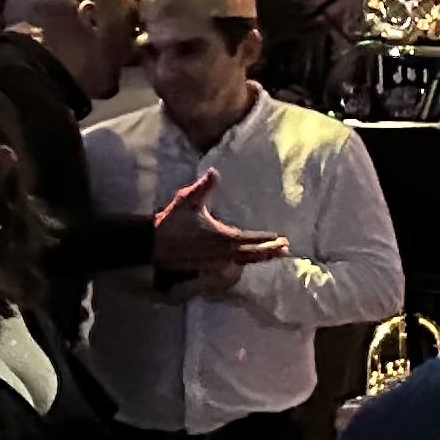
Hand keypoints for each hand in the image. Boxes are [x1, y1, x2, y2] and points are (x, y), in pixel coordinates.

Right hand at [150, 174, 283, 277]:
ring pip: (243, 262)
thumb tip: (214, 171)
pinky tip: (252, 262)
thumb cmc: (171, 221)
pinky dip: (244, 265)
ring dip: (260, 259)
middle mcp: (221, 252)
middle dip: (269, 251)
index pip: (249, 239)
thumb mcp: (187, 200)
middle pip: (251, 254)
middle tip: (286, 249)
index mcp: (221, 236)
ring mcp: (215, 262)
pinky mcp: (208, 268)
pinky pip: (231, 268)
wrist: (152, 243)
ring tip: (276, 256)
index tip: (280, 238)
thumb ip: (204, 187)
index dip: (266, 239)